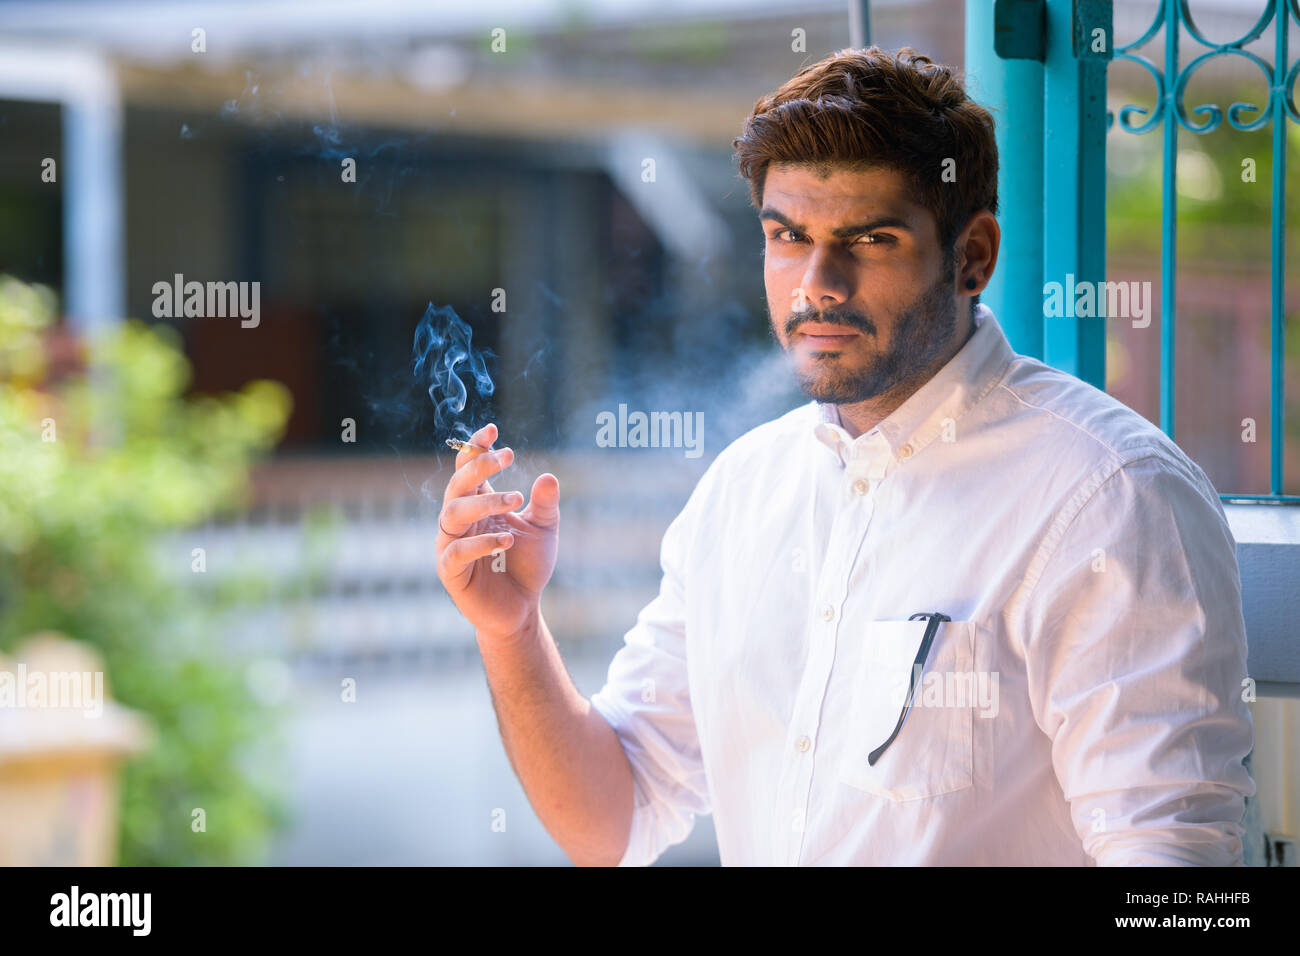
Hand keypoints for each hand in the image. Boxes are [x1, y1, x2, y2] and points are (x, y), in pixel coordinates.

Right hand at [434, 422, 559, 642]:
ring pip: (453, 513)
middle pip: (457, 485)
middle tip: (507, 457)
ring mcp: (451, 545)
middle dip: (479, 466)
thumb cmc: (527, 566)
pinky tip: (507, 541)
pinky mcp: (450, 572)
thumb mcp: (544, 531)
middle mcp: (460, 520)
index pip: (467, 468)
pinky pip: (456, 552)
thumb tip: (548, 476)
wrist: (522, 610)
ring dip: (484, 502)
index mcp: (477, 504)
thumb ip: (545, 505)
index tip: (493, 430)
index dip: (476, 448)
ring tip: (515, 499)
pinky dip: (480, 543)